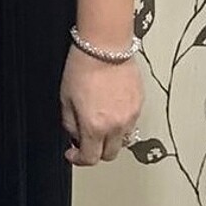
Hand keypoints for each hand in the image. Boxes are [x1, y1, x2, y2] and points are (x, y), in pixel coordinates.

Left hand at [60, 45, 143, 165]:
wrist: (105, 45)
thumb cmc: (84, 66)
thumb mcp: (66, 99)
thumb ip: (70, 123)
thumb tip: (75, 134)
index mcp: (95, 126)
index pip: (90, 158)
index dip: (78, 159)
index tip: (73, 154)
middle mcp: (116, 125)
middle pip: (109, 154)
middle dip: (96, 150)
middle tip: (86, 140)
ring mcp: (131, 115)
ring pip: (123, 140)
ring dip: (111, 138)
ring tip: (101, 123)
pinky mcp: (140, 104)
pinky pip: (131, 122)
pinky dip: (121, 123)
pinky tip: (111, 109)